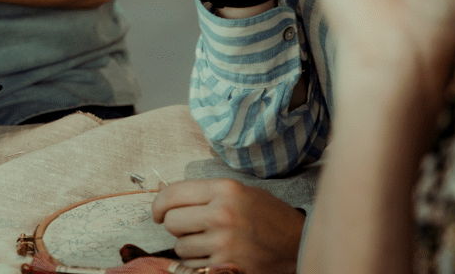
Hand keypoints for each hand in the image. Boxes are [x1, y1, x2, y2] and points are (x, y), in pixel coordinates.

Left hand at [152, 178, 304, 273]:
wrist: (297, 243)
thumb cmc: (268, 215)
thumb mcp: (240, 191)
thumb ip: (206, 193)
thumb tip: (167, 198)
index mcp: (224, 189)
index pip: (172, 193)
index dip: (158, 204)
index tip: (157, 212)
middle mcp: (222, 214)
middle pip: (171, 221)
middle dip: (175, 225)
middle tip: (189, 227)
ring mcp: (224, 242)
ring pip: (180, 246)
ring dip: (188, 245)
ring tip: (208, 241)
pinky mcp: (226, 266)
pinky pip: (193, 265)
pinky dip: (198, 262)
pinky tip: (215, 254)